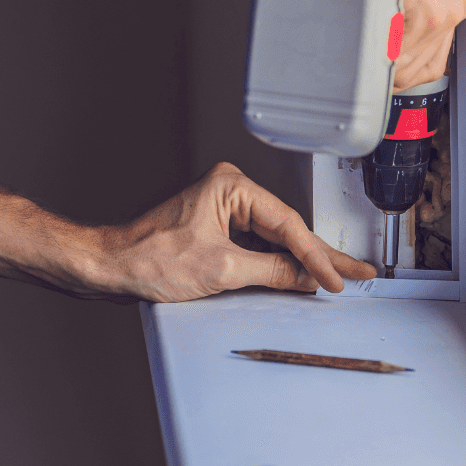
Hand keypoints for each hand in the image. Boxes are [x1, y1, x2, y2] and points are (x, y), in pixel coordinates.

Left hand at [69, 163, 375, 302]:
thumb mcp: (222, 269)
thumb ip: (272, 272)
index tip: (334, 279)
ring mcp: (224, 211)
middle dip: (320, 255)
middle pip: (287, 229)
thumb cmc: (148, 257)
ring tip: (337, 276)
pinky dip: (279, 264)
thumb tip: (306, 278)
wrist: (109, 268)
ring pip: (276, 240)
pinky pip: (259, 247)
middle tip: (355, 271)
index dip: (315, 257)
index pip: (287, 224)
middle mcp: (230, 192)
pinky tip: (301, 276)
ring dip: (303, 261)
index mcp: (232, 186)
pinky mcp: (218, 231)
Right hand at [348, 0, 465, 90]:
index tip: (392, 70)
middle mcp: (454, 9)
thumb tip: (396, 31)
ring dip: (383, 64)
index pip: (435, 57)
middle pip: (422, 67)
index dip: (408, 68)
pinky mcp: (423, 13)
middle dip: (395, 71)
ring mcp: (441, 13)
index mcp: (456, 1)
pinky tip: (366, 42)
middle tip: (374, 68)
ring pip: (407, 64)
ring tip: (366, 54)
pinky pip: (395, 51)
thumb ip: (413, 4)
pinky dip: (378, 51)